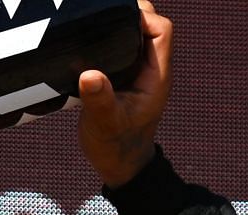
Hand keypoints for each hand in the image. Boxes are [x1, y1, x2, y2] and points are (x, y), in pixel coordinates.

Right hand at [76, 1, 173, 187]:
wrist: (119, 165)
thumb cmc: (117, 147)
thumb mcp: (105, 125)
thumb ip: (99, 101)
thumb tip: (89, 75)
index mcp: (155, 76)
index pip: (161, 30)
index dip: (142, 17)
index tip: (114, 18)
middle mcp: (150, 69)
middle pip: (147, 25)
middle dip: (127, 15)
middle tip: (99, 17)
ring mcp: (137, 72)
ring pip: (132, 35)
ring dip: (115, 26)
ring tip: (91, 25)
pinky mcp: (121, 76)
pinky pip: (118, 48)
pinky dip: (106, 40)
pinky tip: (87, 41)